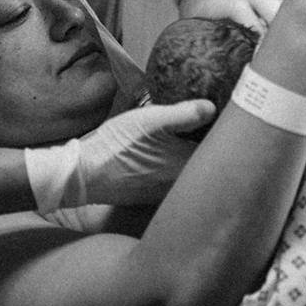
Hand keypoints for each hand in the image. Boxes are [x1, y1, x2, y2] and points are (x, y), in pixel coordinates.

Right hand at [73, 98, 214, 206]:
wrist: (85, 175)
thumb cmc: (118, 146)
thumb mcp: (151, 120)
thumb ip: (185, 113)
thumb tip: (213, 108)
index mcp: (188, 165)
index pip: (219, 149)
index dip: (220, 132)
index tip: (218, 119)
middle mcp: (183, 184)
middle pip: (205, 163)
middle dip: (206, 145)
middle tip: (202, 125)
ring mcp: (167, 194)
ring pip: (188, 172)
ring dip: (188, 157)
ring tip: (183, 137)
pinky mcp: (151, 197)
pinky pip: (172, 180)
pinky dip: (172, 168)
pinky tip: (161, 155)